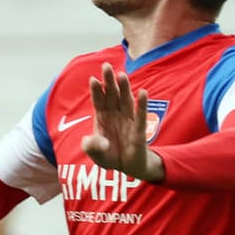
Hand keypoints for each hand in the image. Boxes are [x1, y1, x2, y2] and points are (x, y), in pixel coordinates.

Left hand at [81, 62, 163, 181]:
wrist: (127, 168)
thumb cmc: (110, 156)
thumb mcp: (95, 154)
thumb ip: (91, 147)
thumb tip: (93, 140)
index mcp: (102, 117)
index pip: (98, 101)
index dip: (96, 90)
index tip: (93, 79)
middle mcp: (115, 115)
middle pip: (112, 95)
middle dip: (109, 81)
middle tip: (106, 66)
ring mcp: (127, 120)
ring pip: (125, 101)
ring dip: (124, 88)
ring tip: (122, 75)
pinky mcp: (138, 130)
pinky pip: (140, 115)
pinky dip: (142, 104)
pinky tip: (142, 93)